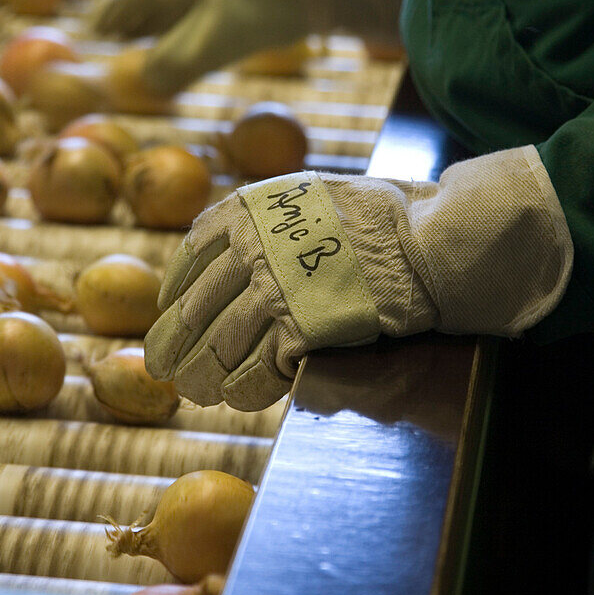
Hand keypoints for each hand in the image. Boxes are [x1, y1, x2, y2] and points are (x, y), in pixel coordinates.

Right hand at [88, 0, 403, 93]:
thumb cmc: (257, 9)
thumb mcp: (207, 44)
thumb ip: (172, 65)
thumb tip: (145, 84)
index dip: (111, 15)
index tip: (95, 32)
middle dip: (133, 16)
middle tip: (116, 37)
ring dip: (162, 20)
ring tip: (150, 38)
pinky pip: (205, 6)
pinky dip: (190, 22)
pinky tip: (200, 33)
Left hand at [144, 147, 573, 410]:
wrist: (430, 242)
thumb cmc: (381, 219)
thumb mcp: (310, 196)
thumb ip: (266, 223)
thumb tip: (228, 257)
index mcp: (247, 211)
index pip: (191, 260)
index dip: (173, 294)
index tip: (167, 312)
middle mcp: (250, 249)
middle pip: (194, 310)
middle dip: (174, 345)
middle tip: (163, 368)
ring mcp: (273, 291)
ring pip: (218, 346)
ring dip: (201, 377)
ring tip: (196, 392)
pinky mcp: (299, 331)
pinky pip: (257, 371)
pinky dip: (242, 390)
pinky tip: (236, 399)